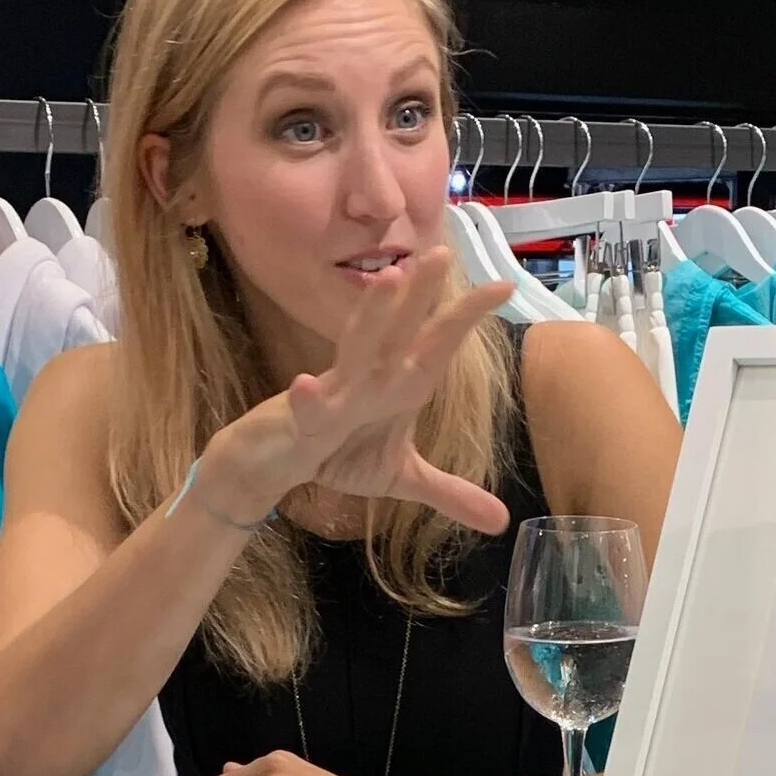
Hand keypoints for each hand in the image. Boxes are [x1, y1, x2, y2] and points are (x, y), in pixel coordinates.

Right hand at [202, 248, 515, 532]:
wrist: (272, 464)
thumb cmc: (336, 454)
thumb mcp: (400, 478)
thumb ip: (450, 493)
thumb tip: (501, 520)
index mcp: (395, 385)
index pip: (435, 347)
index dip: (464, 319)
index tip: (503, 286)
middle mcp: (367, 379)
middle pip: (398, 332)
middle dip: (420, 295)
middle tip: (443, 254)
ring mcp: (333, 396)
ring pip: (354, 351)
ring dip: (370, 317)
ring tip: (387, 280)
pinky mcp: (299, 423)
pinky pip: (304, 411)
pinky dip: (305, 400)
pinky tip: (303, 385)